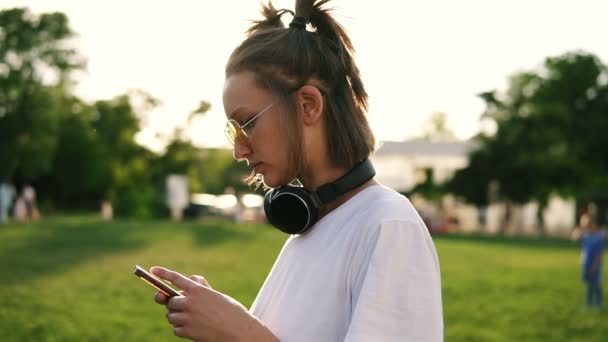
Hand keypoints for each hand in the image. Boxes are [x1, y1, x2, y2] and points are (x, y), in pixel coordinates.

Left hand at [150, 266, 277, 341]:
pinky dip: (181, 329)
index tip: (152, 270)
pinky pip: (175, 329)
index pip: (176, 278)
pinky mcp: (188, 332)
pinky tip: (194, 329)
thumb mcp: (217, 295)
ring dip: (177, 317)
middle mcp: (190, 302)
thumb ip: (201, 287)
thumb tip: (189, 279)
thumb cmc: (231, 312)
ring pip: (170, 316)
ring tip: (191, 319)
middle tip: (183, 308)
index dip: (163, 273)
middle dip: (174, 304)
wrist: (239, 332)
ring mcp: (188, 318)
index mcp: (198, 290)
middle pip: (170, 301)